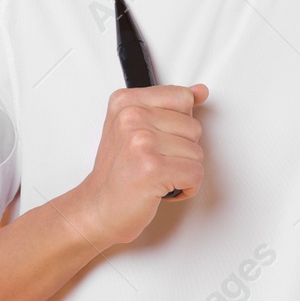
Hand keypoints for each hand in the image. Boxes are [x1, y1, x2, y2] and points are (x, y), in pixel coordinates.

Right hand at [70, 83, 207, 246]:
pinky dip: (187, 187)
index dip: (179, 124)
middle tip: (155, 161)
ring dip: (184, 171)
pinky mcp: (152, 168)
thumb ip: (170, 107)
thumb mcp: (137, 128)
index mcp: (126, 102)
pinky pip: (196, 174)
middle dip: (182, 150)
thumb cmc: (118, 173)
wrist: (99, 209)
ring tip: (158, 175)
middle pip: (194, 127)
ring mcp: (141, 142)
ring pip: (197, 152)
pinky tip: (164, 188)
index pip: (182, 97)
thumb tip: (201, 91)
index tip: (160, 138)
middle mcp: (131, 117)